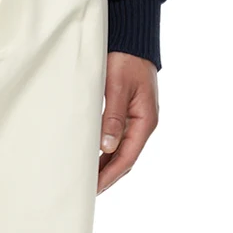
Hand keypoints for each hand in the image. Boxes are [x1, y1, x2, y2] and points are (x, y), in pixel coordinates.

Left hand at [97, 52, 158, 193]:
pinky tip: (94, 157)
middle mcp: (143, 124)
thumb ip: (113, 117)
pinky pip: (118, 139)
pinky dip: (106, 152)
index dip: (110, 175)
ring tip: (87, 179)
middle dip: (108, 176)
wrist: (132, 40)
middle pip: (126, 159)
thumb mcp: (118, 87)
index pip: (127, 157)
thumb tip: (107, 147)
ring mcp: (137, 119)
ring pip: (121, 151)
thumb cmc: (126, 60)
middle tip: (87, 191)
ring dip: (106, 166)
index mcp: (145, 121)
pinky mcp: (129, 113)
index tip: (94, 189)